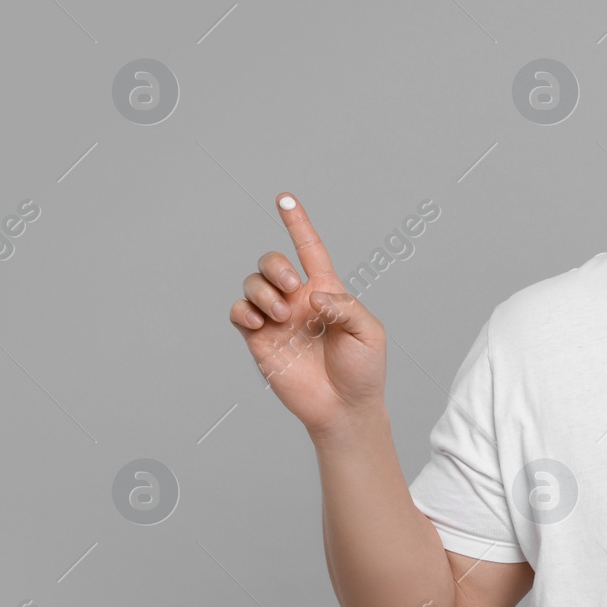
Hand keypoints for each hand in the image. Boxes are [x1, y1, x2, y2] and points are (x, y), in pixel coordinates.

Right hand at [229, 193, 386, 435]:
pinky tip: (260, 322)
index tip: (284, 198)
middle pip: (272, 262)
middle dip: (276, 266)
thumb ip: (345, 307)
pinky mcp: (260, 341)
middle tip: (291, 288)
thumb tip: (312, 295)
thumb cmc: (363, 370)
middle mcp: (298, 300)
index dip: (297, 223)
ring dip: (262, 291)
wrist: (344, 408)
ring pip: (252, 283)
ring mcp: (276, 320)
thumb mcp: (368, 333)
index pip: (309, 249)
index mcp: (327, 291)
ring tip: (280, 315)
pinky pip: (238, 313)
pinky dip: (243, 310)